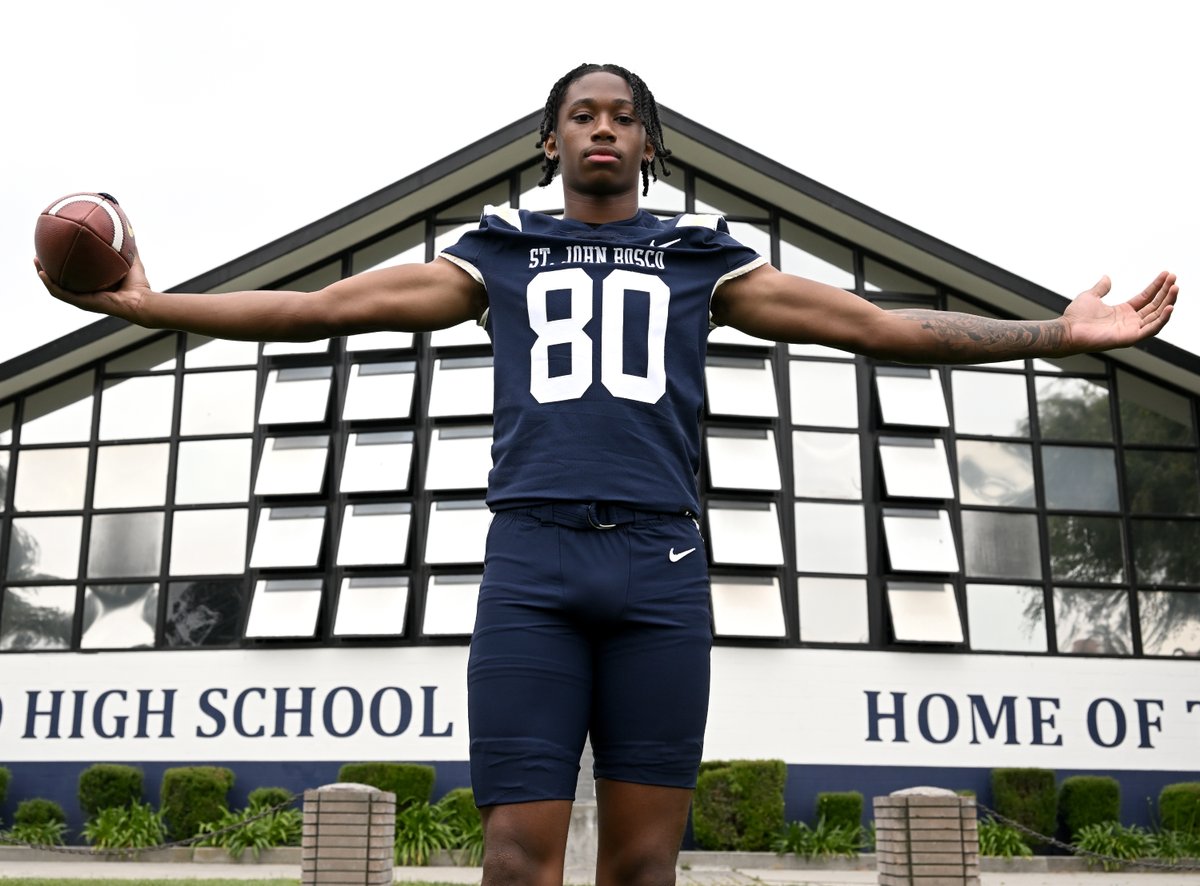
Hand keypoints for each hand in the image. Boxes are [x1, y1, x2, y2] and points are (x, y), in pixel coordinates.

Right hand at [35, 254, 151, 322]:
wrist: (141, 301)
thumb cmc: (139, 285)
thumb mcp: (130, 260)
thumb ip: (127, 247)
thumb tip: (128, 229)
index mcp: (93, 285)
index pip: (73, 274)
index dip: (63, 262)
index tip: (55, 248)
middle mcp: (85, 293)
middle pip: (60, 280)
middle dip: (48, 267)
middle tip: (40, 254)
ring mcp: (82, 299)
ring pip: (56, 287)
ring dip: (44, 274)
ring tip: (36, 262)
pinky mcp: (82, 303)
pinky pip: (61, 293)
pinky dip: (50, 283)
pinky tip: (43, 273)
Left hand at [1062, 271, 1177, 351]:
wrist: (1067, 330)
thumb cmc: (1075, 317)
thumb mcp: (1090, 296)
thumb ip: (1101, 288)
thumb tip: (1106, 277)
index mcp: (1123, 311)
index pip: (1146, 297)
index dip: (1157, 286)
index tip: (1167, 274)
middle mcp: (1130, 321)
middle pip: (1155, 305)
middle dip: (1166, 291)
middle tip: (1174, 278)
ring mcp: (1131, 330)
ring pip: (1157, 316)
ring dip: (1168, 302)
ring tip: (1175, 288)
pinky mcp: (1130, 338)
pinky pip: (1152, 329)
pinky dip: (1162, 319)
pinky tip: (1169, 307)